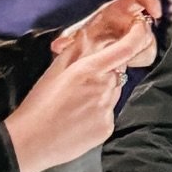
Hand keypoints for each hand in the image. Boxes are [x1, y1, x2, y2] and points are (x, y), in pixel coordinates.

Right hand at [5, 11, 157, 171]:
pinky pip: (109, 113)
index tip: (140, 29)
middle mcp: (103, 88)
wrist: (31, 141)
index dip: (137, 36)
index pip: (126, 49)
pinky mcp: (107, 128)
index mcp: (89, 70)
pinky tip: (80, 118)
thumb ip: (75, 52)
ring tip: (77, 103)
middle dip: (107, 71)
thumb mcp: (54, 71)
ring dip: (103, 92)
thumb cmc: (38, 105)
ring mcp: (107, 110)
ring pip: (114, 93)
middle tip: (84, 82)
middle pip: (118, 72)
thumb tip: (89, 37)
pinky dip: (99, 112)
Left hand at [52, 0, 160, 67]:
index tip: (155, 13)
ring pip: (148, 41)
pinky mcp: (139, 48)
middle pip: (147, 24)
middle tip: (128, 50)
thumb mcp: (76, 36)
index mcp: (116, 10)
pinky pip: (146, 53)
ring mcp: (136, 34)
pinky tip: (125, 64)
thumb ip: (69, 38)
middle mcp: (129, 20)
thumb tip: (57, 45)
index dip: (149, 1)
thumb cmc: (85, 38)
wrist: (90, 53)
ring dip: (137, 52)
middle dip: (140, 38)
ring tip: (120, 60)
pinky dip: (138, 59)